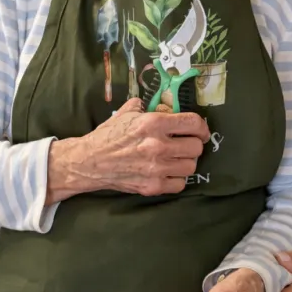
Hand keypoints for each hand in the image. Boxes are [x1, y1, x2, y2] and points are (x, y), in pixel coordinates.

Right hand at [46, 98, 209, 202]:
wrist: (90, 162)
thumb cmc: (109, 135)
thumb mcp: (127, 112)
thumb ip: (148, 106)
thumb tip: (166, 105)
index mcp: (153, 123)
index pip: (193, 123)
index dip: (202, 127)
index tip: (200, 130)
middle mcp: (158, 146)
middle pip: (196, 147)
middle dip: (193, 144)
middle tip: (185, 144)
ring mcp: (156, 169)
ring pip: (191, 166)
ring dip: (186, 162)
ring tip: (176, 158)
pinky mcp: (152, 186)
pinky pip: (180, 184)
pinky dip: (177, 179)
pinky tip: (168, 172)